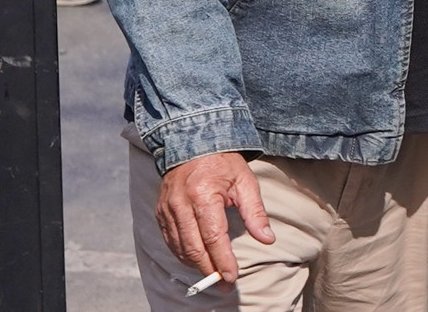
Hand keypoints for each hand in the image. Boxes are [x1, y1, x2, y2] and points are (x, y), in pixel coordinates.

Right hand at [156, 151, 273, 282]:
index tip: (232, 277)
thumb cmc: (223, 163)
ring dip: (196, 265)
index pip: (213, 237)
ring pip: (180, 248)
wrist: (192, 143)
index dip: (223, 260)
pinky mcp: (160, 213)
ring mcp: (167, 209)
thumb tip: (267, 238)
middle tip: (224, 284)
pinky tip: (197, 261)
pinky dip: (183, 255)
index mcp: (204, 195)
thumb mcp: (245, 181)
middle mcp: (181, 204)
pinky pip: (170, 241)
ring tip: (213, 275)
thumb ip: (255, 212)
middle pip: (194, 248)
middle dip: (210, 270)